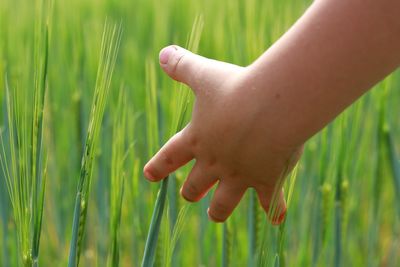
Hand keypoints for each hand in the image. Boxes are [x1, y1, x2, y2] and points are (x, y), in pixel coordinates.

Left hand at [144, 45, 302, 223]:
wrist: (271, 106)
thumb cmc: (236, 88)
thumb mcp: (205, 74)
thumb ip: (181, 65)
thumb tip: (161, 53)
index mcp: (196, 140)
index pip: (169, 157)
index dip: (158, 167)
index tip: (149, 175)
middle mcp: (214, 163)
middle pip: (194, 187)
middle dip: (191, 192)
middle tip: (191, 194)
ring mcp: (240, 175)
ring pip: (222, 205)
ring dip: (218, 210)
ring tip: (216, 213)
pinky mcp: (266, 181)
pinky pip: (271, 202)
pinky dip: (274, 210)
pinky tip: (276, 220)